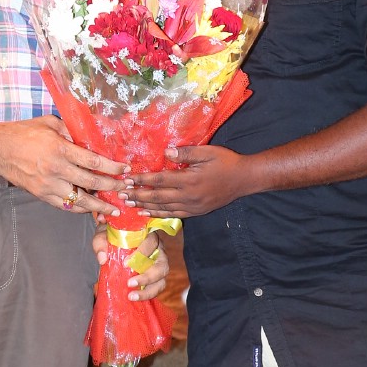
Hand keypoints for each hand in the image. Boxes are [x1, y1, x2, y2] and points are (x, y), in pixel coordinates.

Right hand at [0, 118, 125, 212]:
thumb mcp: (50, 123)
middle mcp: (56, 169)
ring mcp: (48, 185)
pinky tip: (90, 208)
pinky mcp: (41, 194)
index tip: (124, 169)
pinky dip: (79, 208)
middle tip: (125, 189)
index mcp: (60, 149)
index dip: (112, 167)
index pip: (93, 162)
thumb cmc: (23, 133)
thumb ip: (72, 130)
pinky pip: (65, 206)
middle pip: (91, 183)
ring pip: (79, 200)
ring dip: (99, 205)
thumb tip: (91, 136)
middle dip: (112, 187)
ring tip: (112, 209)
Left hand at [93, 221, 169, 300]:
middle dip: (147, 277)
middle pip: (162, 265)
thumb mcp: (104, 234)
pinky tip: (134, 298)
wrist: (114, 244)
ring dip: (148, 290)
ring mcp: (159, 265)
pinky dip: (147, 294)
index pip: (152, 242)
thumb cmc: (113, 236)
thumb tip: (102, 259)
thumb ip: (101, 242)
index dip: (142, 252)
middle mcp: (158, 251)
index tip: (126, 263)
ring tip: (132, 296)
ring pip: (161, 279)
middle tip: (130, 283)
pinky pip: (157, 288)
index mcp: (149, 236)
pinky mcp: (156, 278)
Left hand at [130, 145, 252, 217]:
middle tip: (122, 195)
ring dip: (145, 207)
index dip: (142, 180)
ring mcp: (192, 206)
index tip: (128, 178)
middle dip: (138, 195)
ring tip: (130, 205)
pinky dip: (159, 214)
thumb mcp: (207, 152)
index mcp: (190, 180)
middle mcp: (189, 196)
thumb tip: (166, 153)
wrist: (244, 180)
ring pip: (163, 208)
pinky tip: (148, 213)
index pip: (160, 180)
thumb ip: (186, 153)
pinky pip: (174, 215)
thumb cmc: (226, 162)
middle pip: (157, 197)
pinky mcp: (196, 212)